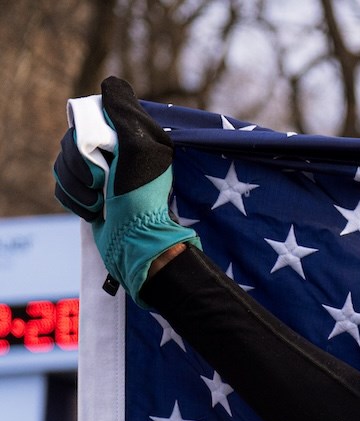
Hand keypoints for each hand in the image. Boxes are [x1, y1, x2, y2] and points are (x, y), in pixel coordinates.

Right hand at [50, 77, 198, 304]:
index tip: (102, 153)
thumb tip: (110, 82)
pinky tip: (95, 210)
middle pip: (70, 142)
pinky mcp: (89, 193)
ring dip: (77, 186)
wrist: (133, 242)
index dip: (87, 138)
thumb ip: (125, 114)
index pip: (89, 119)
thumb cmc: (140, 197)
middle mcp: (118, 152)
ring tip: (101, 200)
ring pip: (62, 164)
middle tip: (104, 182)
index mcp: (133, 137)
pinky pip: (61, 185)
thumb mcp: (140, 150)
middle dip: (81, 165)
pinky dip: (74, 199)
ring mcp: (102, 173)